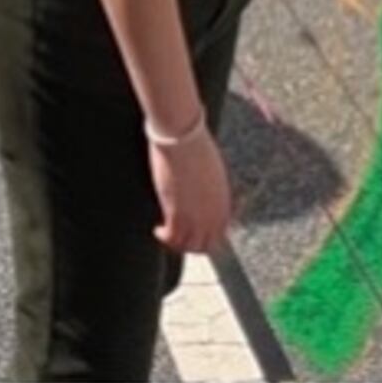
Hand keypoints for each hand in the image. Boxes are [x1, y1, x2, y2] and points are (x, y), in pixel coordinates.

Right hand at [148, 124, 233, 252]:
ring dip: (176, 244)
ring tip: (165, 234)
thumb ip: (211, 190)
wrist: (182, 137)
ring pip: (188, 246)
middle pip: (205, 244)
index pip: (219, 233)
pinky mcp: (177, 214)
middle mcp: (213, 215)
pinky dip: (164, 237)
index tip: (193, 232)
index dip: (205, 236)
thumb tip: (202, 195)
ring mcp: (196, 217)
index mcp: (224, 203)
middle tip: (178, 238)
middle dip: (191, 244)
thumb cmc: (195, 145)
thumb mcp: (212, 171)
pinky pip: (172, 238)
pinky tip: (157, 229)